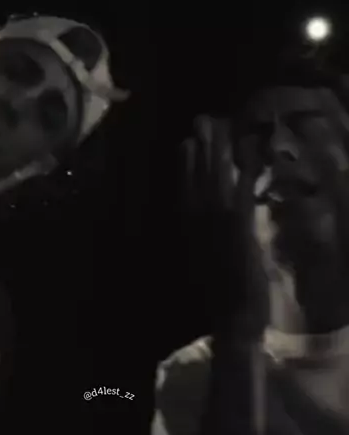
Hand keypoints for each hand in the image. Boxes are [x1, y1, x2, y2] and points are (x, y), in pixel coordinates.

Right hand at [184, 115, 269, 340]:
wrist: (232, 313)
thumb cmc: (213, 294)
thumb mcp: (194, 262)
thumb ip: (194, 236)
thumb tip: (191, 214)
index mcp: (189, 226)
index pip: (185, 188)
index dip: (185, 165)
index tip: (185, 143)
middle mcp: (202, 217)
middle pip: (202, 176)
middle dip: (203, 149)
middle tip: (202, 121)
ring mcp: (222, 219)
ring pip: (219, 178)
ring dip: (219, 152)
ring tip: (218, 127)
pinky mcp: (243, 225)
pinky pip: (243, 192)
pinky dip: (245, 172)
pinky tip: (248, 155)